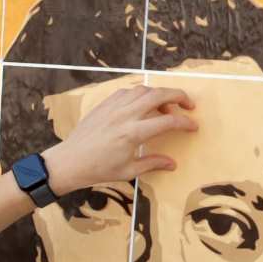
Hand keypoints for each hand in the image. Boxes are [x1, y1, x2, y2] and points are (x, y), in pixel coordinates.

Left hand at [42, 85, 196, 194]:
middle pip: (159, 95)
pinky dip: (139, 94)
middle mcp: (125, 115)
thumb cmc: (98, 169)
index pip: (168, 122)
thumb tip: (172, 164)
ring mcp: (113, 107)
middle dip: (179, 96)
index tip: (193, 126)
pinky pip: (126, 92)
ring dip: (159, 94)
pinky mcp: (103, 105)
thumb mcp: (128, 171)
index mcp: (133, 133)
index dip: (185, 123)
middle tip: (188, 104)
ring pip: (143, 89)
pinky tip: (142, 105)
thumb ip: (152, 164)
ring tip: (165, 108)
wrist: (69, 162)